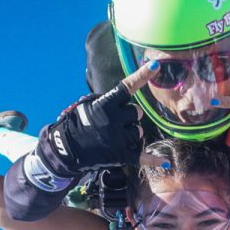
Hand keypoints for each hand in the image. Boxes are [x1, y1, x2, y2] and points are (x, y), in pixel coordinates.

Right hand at [36, 60, 160, 176]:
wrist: (65, 150)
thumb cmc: (76, 123)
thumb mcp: (86, 105)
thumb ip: (107, 100)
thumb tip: (126, 98)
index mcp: (105, 104)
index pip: (127, 87)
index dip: (142, 75)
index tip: (155, 66)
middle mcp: (113, 120)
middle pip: (136, 112)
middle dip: (129, 116)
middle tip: (114, 122)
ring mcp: (118, 138)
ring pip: (138, 131)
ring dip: (130, 133)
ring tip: (113, 137)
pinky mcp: (120, 155)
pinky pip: (141, 156)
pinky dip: (153, 160)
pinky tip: (165, 163)